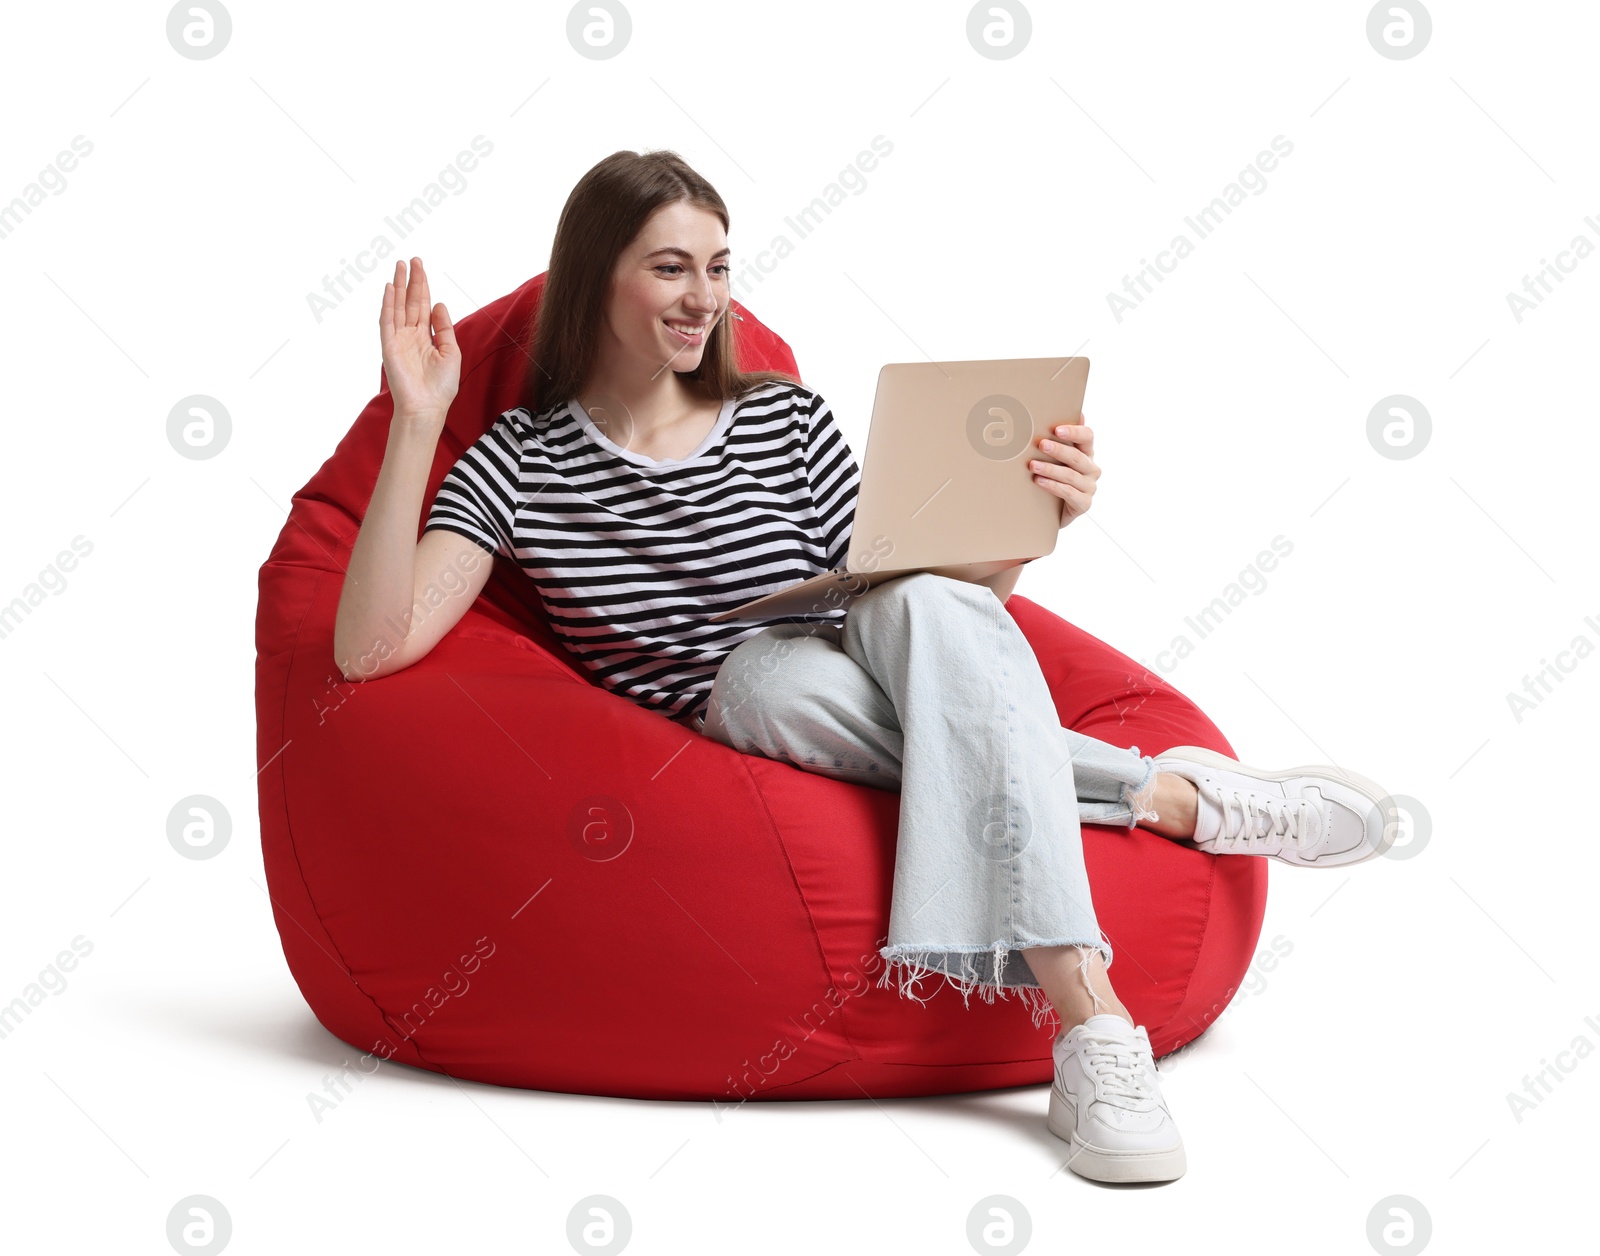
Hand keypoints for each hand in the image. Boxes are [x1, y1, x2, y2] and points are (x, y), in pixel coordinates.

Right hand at [379, 256, 459, 424]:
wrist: (427, 408)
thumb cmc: (441, 387)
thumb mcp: (451, 353)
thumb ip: (444, 328)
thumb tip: (439, 304)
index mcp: (426, 337)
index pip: (423, 306)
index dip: (422, 287)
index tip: (421, 267)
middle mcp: (411, 335)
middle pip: (410, 302)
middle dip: (411, 280)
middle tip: (412, 259)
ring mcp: (399, 340)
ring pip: (397, 307)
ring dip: (397, 286)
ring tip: (399, 266)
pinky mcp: (389, 346)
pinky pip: (387, 321)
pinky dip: (387, 304)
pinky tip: (388, 288)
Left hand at [1028, 415, 1099, 527]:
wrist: (1052, 511)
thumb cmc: (1054, 478)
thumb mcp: (1055, 459)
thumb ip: (1057, 440)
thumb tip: (1057, 414)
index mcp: (1087, 453)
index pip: (1087, 437)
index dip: (1075, 431)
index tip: (1057, 429)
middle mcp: (1091, 468)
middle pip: (1077, 456)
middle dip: (1058, 450)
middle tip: (1041, 444)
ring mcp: (1089, 487)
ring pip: (1070, 475)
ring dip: (1050, 469)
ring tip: (1033, 465)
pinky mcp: (1084, 503)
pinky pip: (1069, 493)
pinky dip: (1053, 486)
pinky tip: (1039, 481)